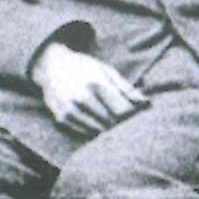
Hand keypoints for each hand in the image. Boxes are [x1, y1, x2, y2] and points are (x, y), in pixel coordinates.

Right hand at [31, 42, 147, 135]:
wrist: (52, 65)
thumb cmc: (85, 67)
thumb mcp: (107, 71)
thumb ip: (127, 89)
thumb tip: (147, 104)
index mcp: (97, 84)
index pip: (123, 111)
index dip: (131, 114)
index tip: (133, 112)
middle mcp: (82, 98)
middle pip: (112, 123)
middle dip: (120, 123)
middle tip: (123, 119)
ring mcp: (70, 110)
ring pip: (98, 131)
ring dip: (107, 128)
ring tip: (110, 120)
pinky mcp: (62, 118)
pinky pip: (85, 133)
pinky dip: (93, 130)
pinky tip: (96, 122)